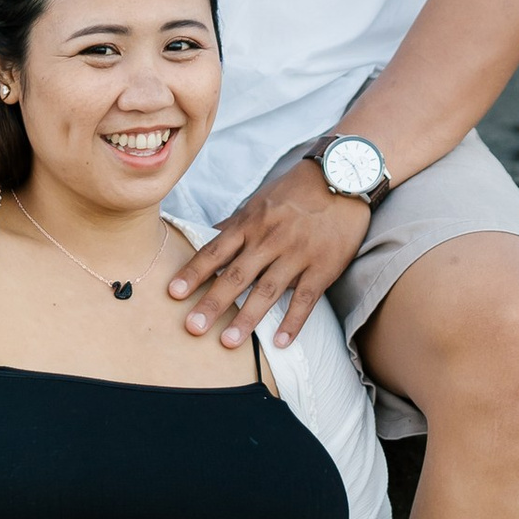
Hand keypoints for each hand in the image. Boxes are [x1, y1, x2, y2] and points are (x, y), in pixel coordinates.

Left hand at [170, 158, 367, 348]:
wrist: (343, 176)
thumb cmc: (297, 190)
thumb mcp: (260, 200)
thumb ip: (235, 223)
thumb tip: (207, 234)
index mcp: (251, 223)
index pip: (215, 251)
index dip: (194, 272)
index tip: (174, 293)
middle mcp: (270, 239)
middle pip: (236, 275)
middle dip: (213, 302)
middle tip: (193, 327)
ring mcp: (297, 254)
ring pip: (267, 290)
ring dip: (247, 318)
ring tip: (228, 342)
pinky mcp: (323, 266)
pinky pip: (306, 298)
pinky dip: (293, 321)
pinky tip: (280, 341)